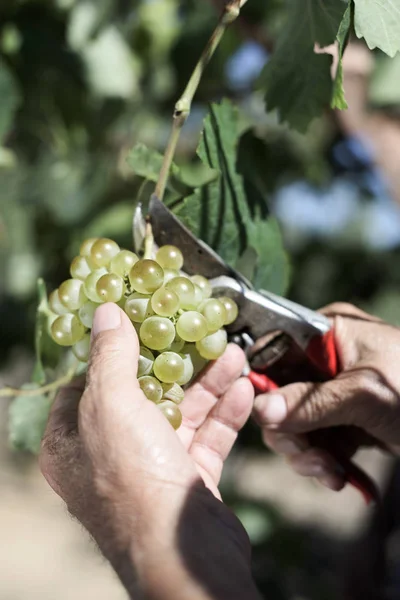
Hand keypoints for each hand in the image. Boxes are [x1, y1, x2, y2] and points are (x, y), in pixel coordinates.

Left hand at [40, 303, 259, 599]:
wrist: (185, 553)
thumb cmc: (135, 479)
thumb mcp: (112, 407)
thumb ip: (111, 356)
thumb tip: (105, 311)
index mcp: (74, 440)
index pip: (89, 382)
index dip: (113, 350)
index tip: (141, 321)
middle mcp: (110, 454)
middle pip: (144, 393)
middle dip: (177, 363)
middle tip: (200, 333)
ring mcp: (151, 467)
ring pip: (182, 413)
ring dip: (210, 384)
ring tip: (234, 354)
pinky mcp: (188, 479)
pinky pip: (207, 437)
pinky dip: (225, 413)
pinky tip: (244, 390)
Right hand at [253, 303, 399, 490]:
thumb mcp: (364, 395)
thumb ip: (309, 403)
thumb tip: (258, 409)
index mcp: (327, 333)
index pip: (274, 353)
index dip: (263, 386)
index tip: (268, 419)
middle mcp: (325, 358)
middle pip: (279, 394)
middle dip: (291, 431)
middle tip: (310, 458)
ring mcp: (334, 390)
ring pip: (294, 423)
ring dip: (308, 454)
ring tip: (331, 474)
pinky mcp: (344, 417)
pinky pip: (316, 439)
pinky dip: (324, 461)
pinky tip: (342, 477)